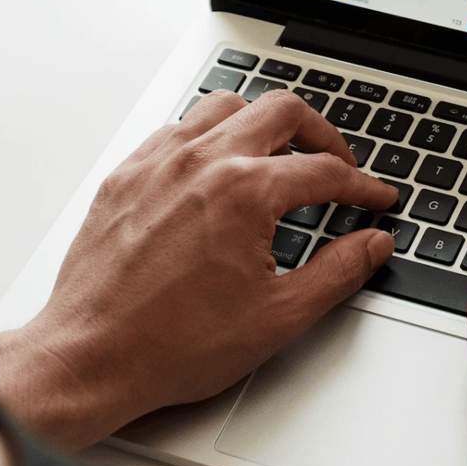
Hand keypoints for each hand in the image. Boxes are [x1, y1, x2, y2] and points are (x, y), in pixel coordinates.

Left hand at [0, 88, 396, 450]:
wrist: (92, 358)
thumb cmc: (171, 344)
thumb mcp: (277, 317)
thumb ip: (338, 272)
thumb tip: (372, 244)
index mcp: (244, 193)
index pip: (324, 170)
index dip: (362, 186)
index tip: (375, 199)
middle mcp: (201, 163)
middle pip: (281, 111)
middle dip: (322, 135)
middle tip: (338, 164)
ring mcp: (157, 164)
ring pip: (225, 107)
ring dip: (261, 124)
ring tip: (278, 156)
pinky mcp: (125, 176)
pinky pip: (175, 129)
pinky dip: (207, 138)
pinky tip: (215, 168)